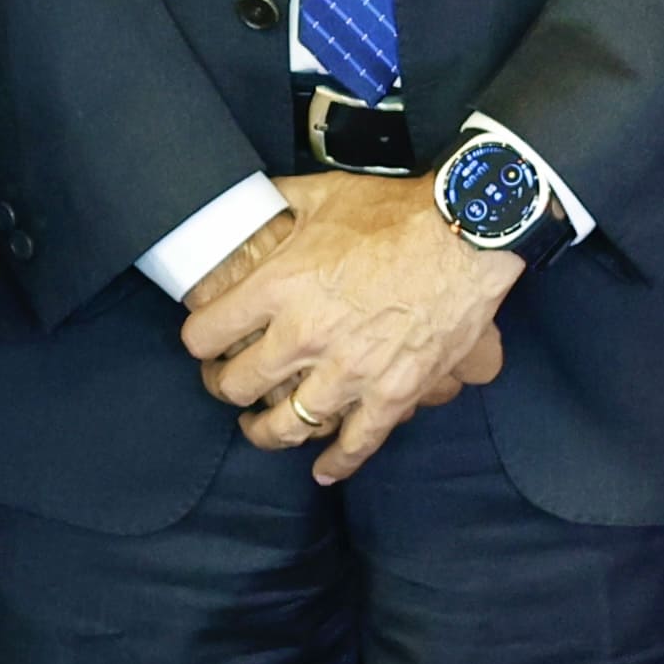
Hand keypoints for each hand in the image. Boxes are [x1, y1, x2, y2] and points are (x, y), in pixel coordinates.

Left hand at [178, 175, 521, 482]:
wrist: (465, 235)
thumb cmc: (394, 212)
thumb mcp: (322, 193)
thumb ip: (277, 202)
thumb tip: (247, 202)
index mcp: (279, 287)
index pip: (207, 333)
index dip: (198, 339)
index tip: (204, 340)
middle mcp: (305, 337)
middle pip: (237, 385)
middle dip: (222, 385)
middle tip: (226, 379)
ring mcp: (348, 373)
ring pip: (284, 427)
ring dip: (263, 431)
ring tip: (258, 426)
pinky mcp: (390, 395)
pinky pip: (356, 444)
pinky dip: (337, 463)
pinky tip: (322, 470)